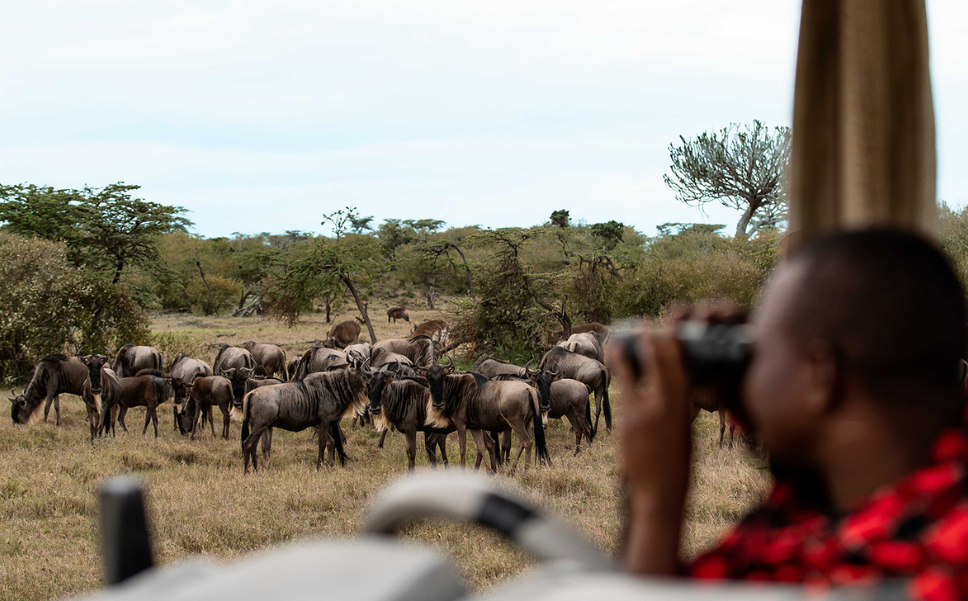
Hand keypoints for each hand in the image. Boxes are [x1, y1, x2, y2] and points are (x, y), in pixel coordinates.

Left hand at [607, 324, 692, 575]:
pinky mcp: (626, 423)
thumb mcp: (685, 432)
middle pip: (659, 364)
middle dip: (650, 341)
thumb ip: (678, 408)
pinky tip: (613, 367)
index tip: (666, 330)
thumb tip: (671, 388)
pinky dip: (618, 377)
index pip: (680, 368)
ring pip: (632, 376)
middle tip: (643, 325)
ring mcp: (643, 414)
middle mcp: (666, 407)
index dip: (672, 345)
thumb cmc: (676, 463)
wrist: (660, 493)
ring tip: (616, 341)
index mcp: (685, 409)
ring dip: (624, 355)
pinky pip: (621, 393)